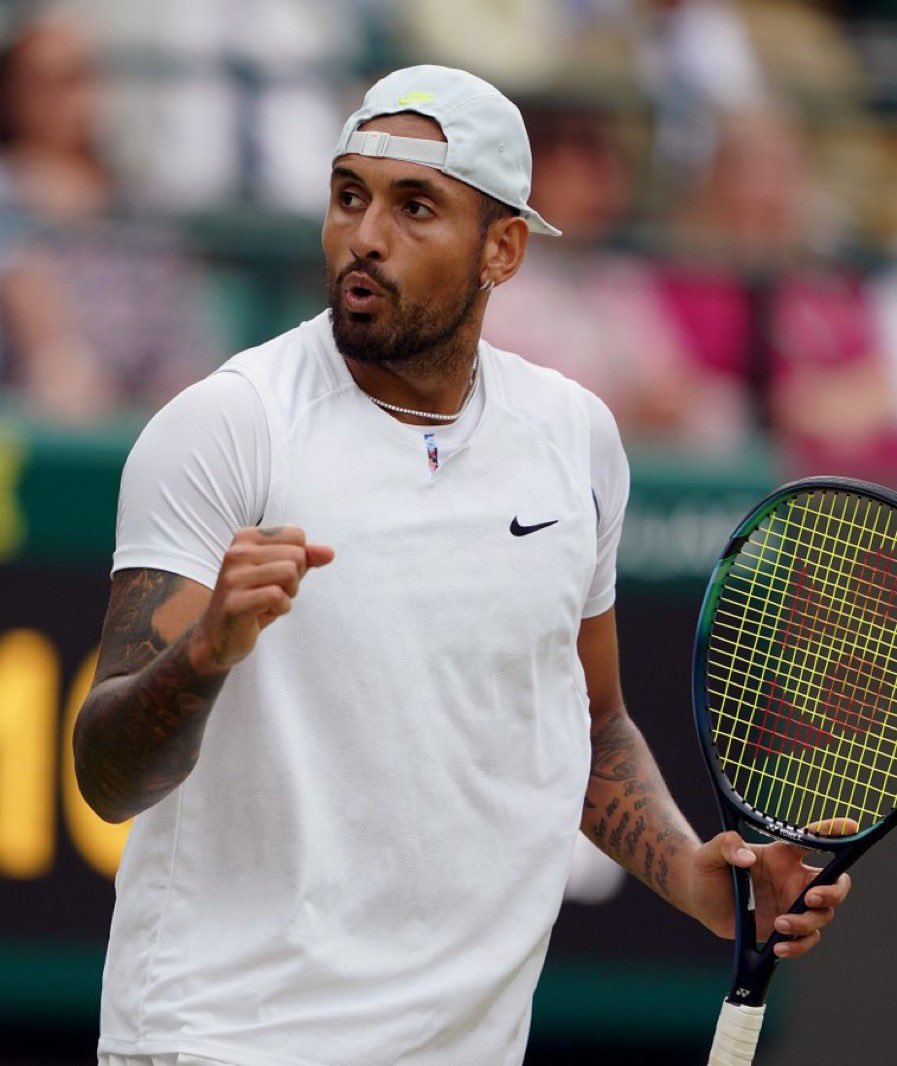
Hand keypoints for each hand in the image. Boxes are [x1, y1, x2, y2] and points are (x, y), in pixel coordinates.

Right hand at [188, 525, 333, 672]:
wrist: (219, 635)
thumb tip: (329, 552)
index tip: (276, 575)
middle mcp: (237, 552)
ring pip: (289, 573)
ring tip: (268, 601)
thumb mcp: (283, 573)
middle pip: (296, 555)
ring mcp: (233, 577)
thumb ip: (306, 558)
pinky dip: (281, 608)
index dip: (298, 559)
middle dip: (294, 579)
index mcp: (246, 538)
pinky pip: (278, 596)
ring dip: (288, 594)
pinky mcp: (235, 602)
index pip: (296, 534)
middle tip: (272, 591)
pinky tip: (263, 612)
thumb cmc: (254, 599)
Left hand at [686, 831, 851, 958]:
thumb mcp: (711, 852)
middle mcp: (793, 879)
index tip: (849, 827)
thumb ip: (727, 846)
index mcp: (781, 855)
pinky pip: (805, 940)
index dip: (833, 832)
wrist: (698, 898)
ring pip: (821, 916)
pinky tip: (779, 946)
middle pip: (833, 884)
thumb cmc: (708, 868)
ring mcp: (792, 905)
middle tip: (811, 898)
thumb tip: (746, 857)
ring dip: (806, 923)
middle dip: (833, 892)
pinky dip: (798, 946)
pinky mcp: (785, 929)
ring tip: (780, 924)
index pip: (812, 841)